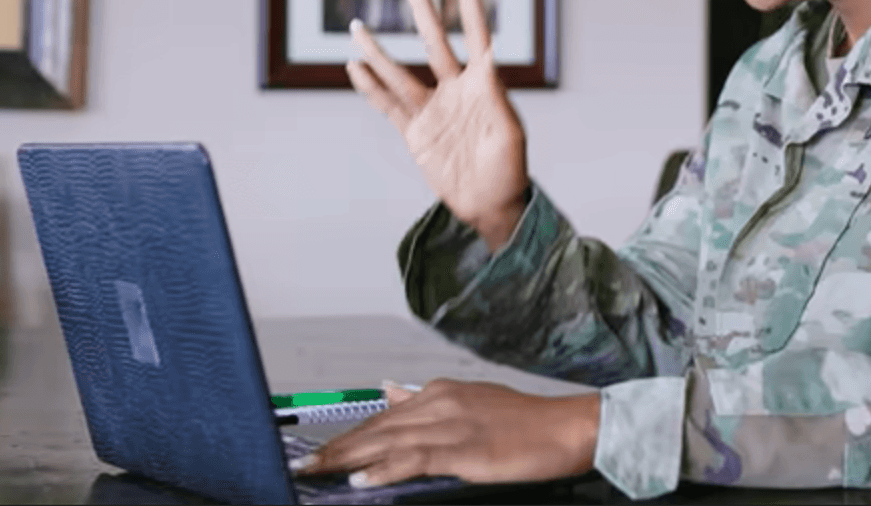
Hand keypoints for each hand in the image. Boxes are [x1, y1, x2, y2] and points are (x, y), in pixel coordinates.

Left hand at [295, 380, 600, 487]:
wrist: (567, 427)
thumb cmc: (525, 421)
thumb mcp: (472, 400)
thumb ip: (426, 400)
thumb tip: (389, 390)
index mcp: (440, 392)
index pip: (382, 417)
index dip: (348, 436)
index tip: (319, 452)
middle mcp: (440, 402)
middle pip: (377, 428)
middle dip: (337, 447)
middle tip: (303, 465)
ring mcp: (452, 424)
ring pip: (387, 442)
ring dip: (347, 458)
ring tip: (316, 473)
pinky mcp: (465, 448)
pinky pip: (415, 459)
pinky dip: (385, 469)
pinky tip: (361, 479)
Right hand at [347, 0, 528, 251]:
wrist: (490, 207)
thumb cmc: (509, 171)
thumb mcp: (508, 134)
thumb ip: (497, 97)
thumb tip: (489, 57)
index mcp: (484, 86)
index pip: (476, 33)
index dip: (470, 1)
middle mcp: (456, 91)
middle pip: (435, 43)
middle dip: (425, 11)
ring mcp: (433, 110)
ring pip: (401, 73)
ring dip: (379, 50)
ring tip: (357, 26)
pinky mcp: (415, 133)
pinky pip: (389, 105)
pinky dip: (371, 88)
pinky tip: (355, 67)